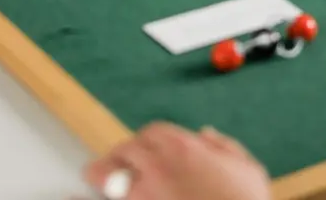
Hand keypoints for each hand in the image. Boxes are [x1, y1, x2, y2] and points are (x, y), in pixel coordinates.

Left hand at [83, 122, 271, 199]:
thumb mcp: (247, 168)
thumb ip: (225, 147)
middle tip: (113, 164)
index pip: (153, 132)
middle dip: (120, 155)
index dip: (146, 141)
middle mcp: (158, 165)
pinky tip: (78, 195)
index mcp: (183, 147)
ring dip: (101, 174)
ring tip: (91, 175)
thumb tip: (208, 135)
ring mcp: (144, 193)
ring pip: (109, 176)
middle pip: (125, 150)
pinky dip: (94, 198)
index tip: (144, 150)